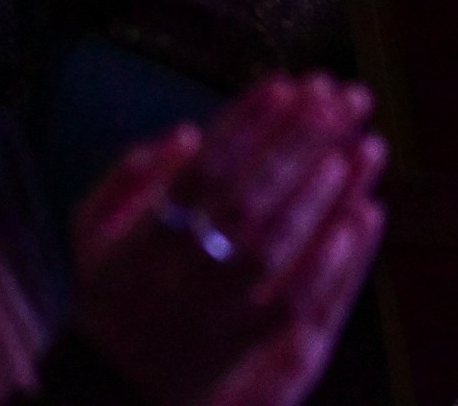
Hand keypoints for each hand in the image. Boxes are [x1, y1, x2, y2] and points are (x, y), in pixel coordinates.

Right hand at [72, 74, 387, 405]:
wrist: (111, 391)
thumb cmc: (113, 296)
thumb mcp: (94, 236)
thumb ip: (126, 180)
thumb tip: (185, 133)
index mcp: (140, 241)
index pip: (198, 171)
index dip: (244, 125)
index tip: (284, 82)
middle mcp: (175, 277)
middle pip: (245, 200)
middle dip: (298, 143)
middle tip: (342, 99)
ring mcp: (211, 315)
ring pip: (272, 248)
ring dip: (321, 193)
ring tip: (363, 145)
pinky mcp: (243, 347)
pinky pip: (293, 304)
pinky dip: (330, 259)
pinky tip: (362, 214)